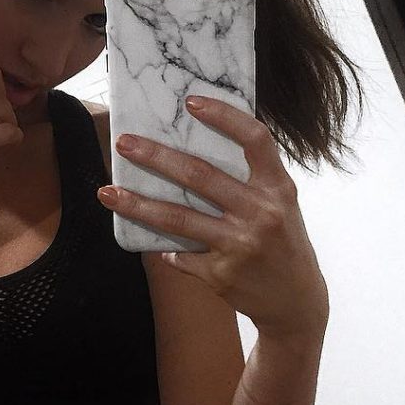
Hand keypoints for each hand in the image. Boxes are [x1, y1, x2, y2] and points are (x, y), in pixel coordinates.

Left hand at [97, 96, 328, 338]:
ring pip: (177, 218)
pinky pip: (180, 255)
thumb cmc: (284, 242)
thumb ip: (252, 178)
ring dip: (137, 204)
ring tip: (107, 192)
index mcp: (278, 188)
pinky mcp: (221, 275)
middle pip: (199, 176)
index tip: (191, 101)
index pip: (255, 139)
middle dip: (156, 156)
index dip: (224, 116)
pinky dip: (163, 248)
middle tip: (124, 142)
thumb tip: (196, 146)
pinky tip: (154, 244)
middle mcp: (261, 214)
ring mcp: (239, 246)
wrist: (296, 303)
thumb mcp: (281, 204)